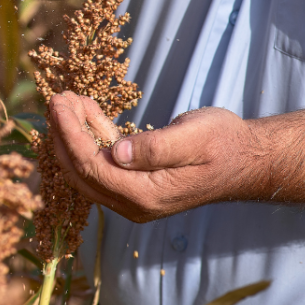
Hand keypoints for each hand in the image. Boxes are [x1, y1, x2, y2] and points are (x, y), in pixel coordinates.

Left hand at [48, 92, 267, 221]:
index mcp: (145, 195)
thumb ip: (155, 148)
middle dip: (63, 135)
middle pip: (81, 172)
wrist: (247, 159)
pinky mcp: (135, 188)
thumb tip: (116, 152)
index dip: (69, 135)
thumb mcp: (193, 137)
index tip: (58, 104)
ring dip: (74, 135)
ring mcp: (133, 200)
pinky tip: (89, 112)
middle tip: (57, 99)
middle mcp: (134, 205)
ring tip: (70, 100)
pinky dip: (92, 138)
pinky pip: (102, 166)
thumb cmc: (224, 143)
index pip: (91, 167)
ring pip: (88, 169)